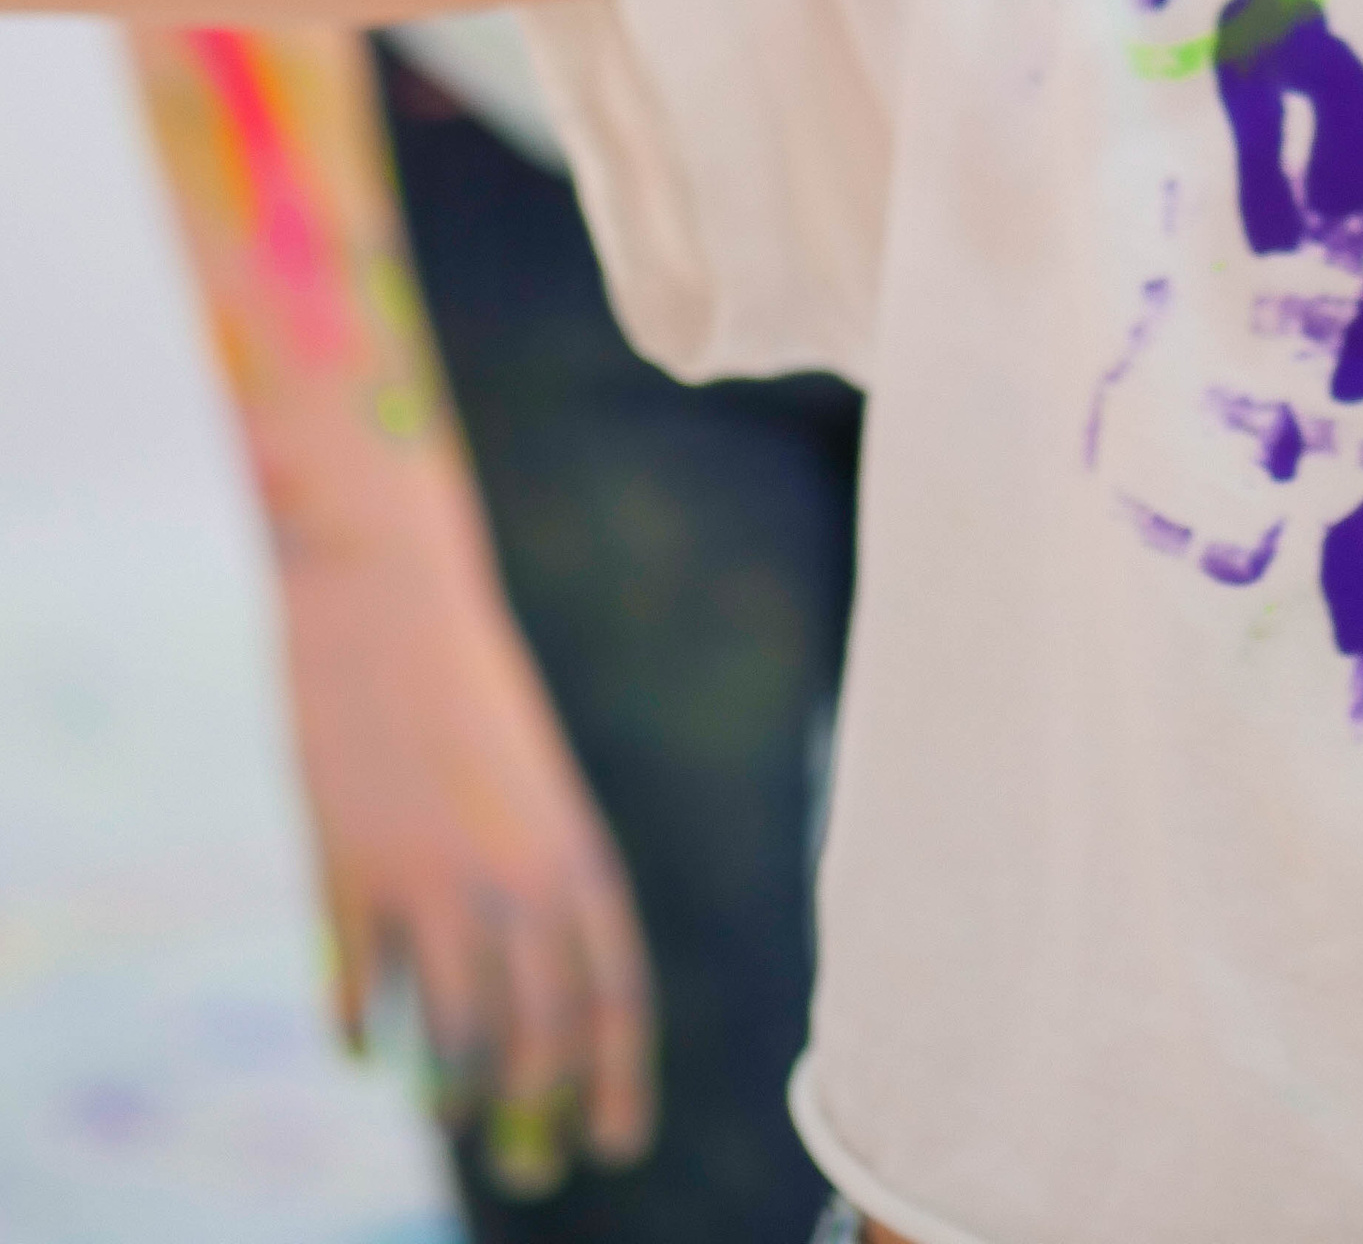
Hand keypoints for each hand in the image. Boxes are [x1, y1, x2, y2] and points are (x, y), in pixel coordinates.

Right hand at [277, 506, 652, 1189]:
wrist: (387, 589)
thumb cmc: (463, 680)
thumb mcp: (524, 778)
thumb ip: (532, 870)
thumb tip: (525, 978)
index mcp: (572, 846)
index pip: (614, 993)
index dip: (619, 1077)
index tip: (620, 1141)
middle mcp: (513, 874)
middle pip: (541, 1034)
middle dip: (539, 1115)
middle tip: (534, 1169)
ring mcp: (427, 877)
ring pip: (452, 1036)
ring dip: (452, 1095)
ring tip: (449, 1118)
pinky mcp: (346, 872)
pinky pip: (360, 990)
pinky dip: (362, 1035)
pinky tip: (363, 1052)